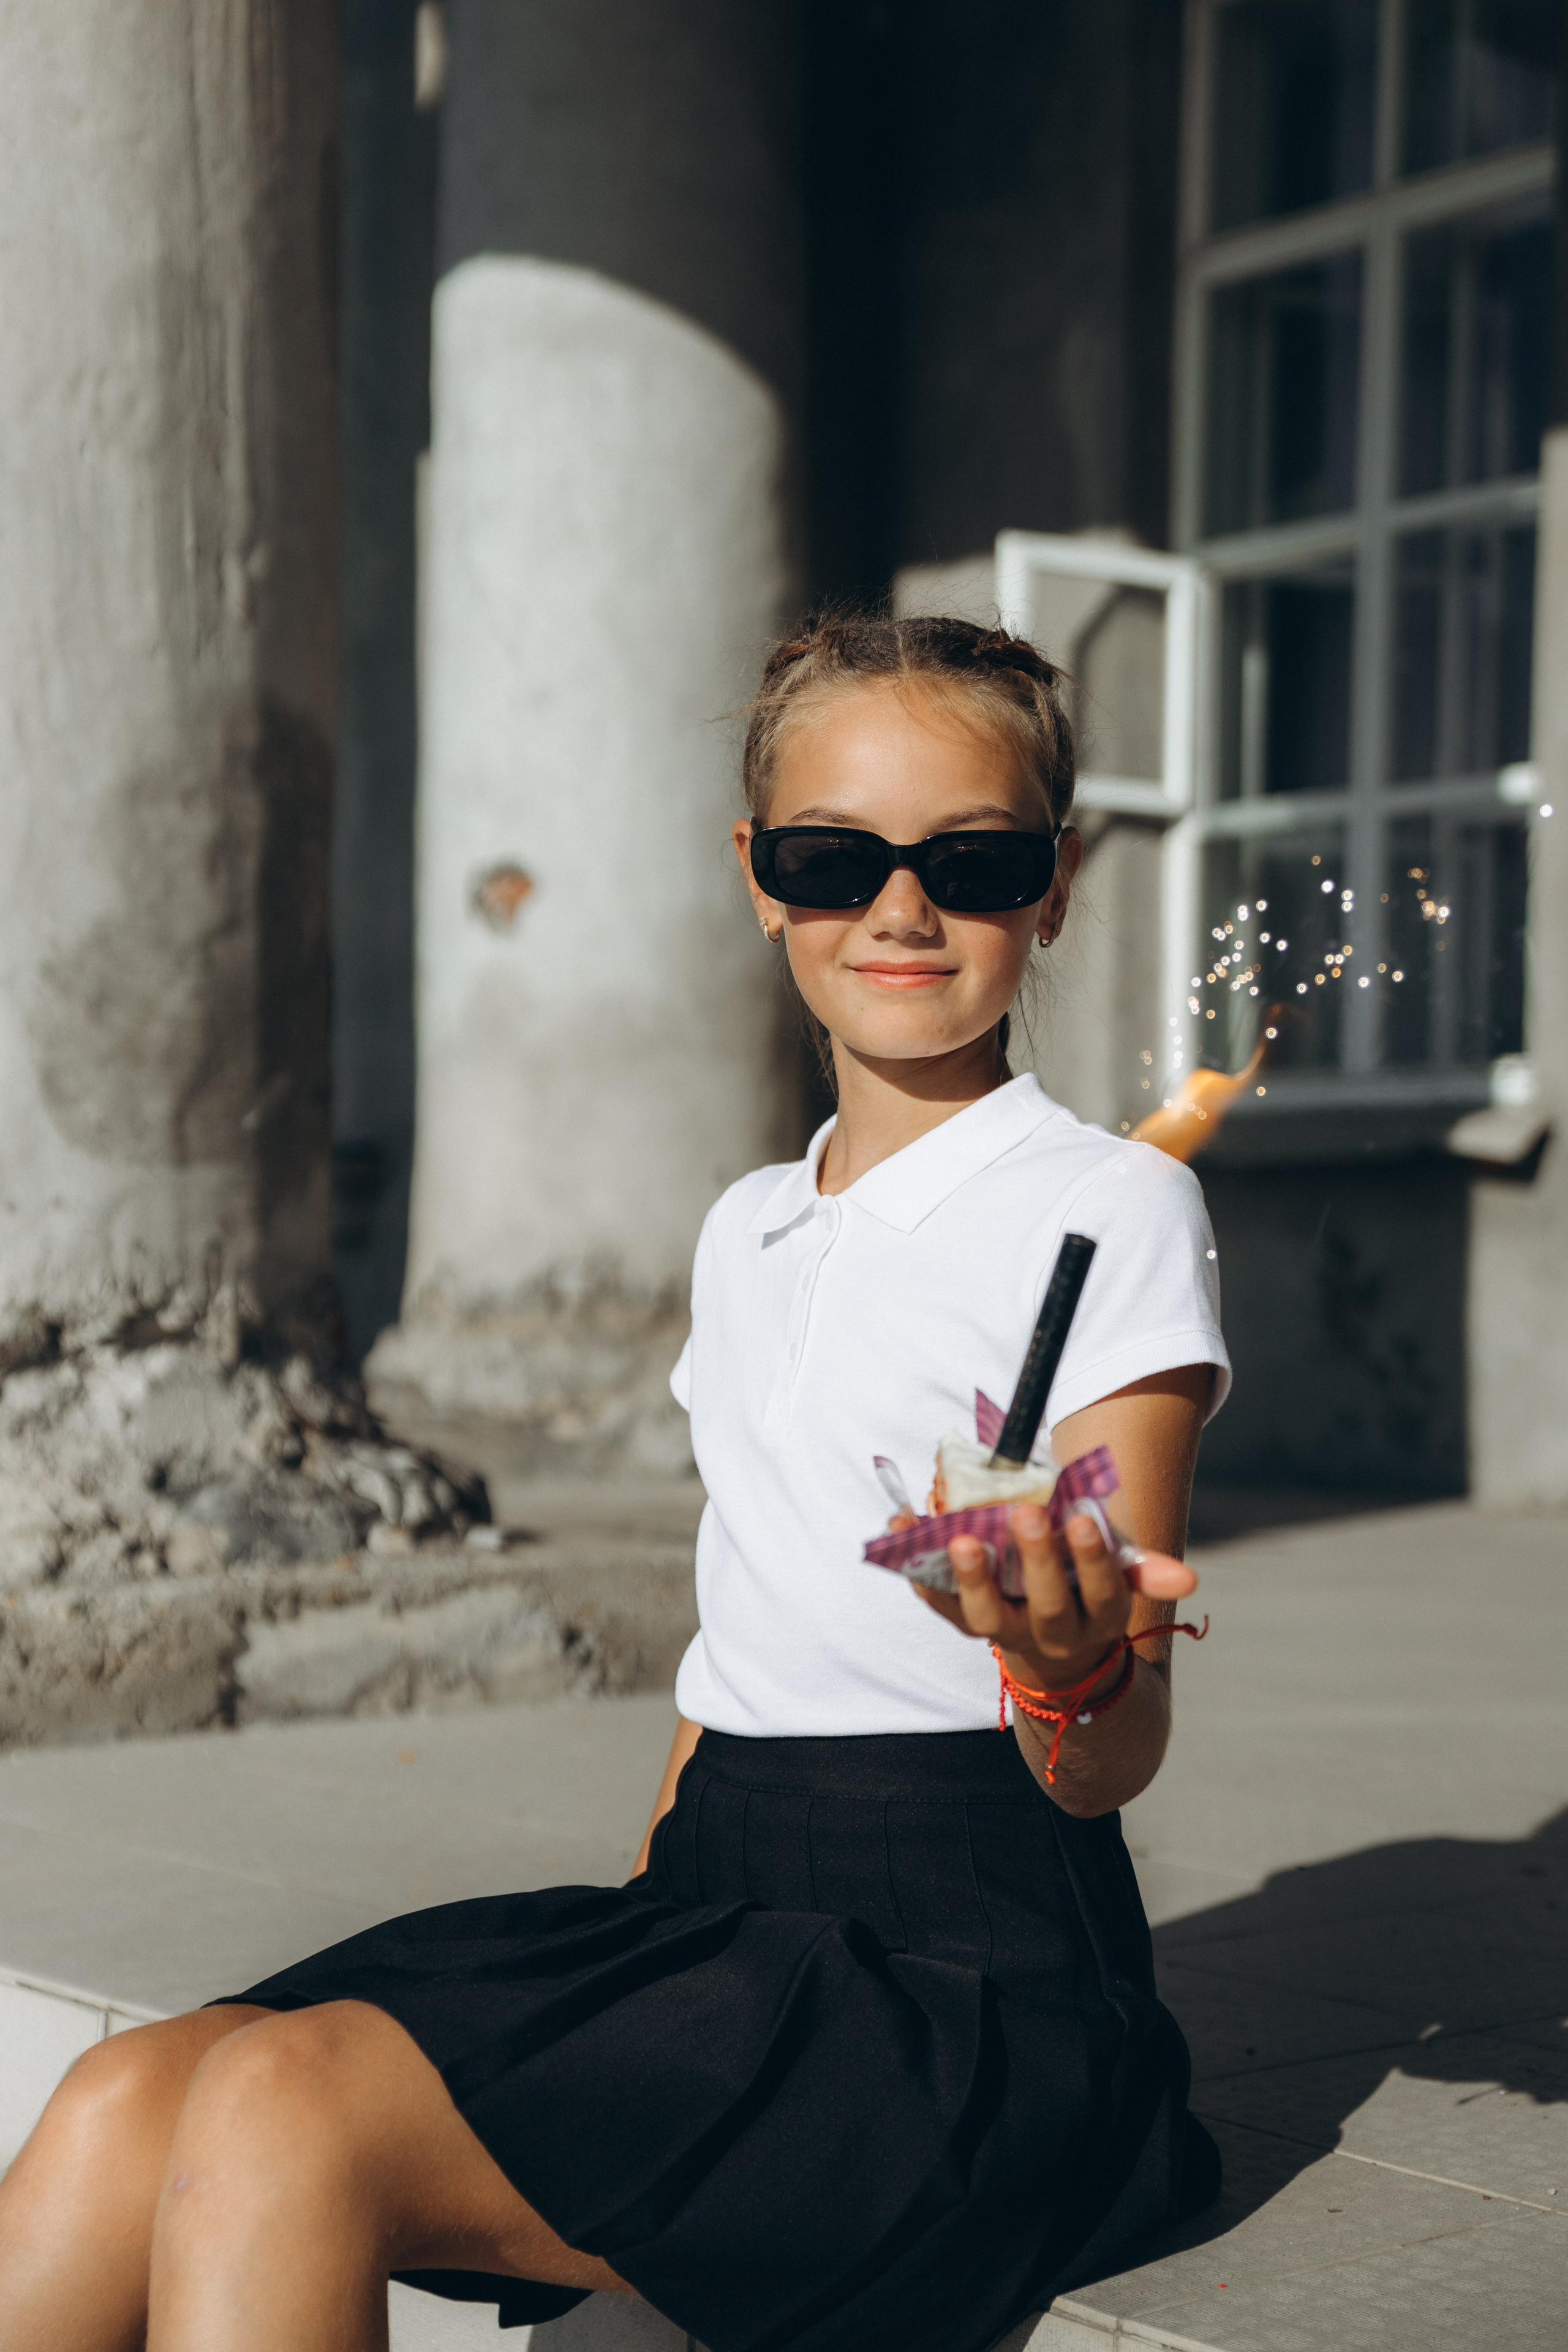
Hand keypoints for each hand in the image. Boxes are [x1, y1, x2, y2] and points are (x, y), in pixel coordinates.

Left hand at [914, 1505, 1197, 1696]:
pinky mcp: (966, 1623)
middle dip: (1037, 1562)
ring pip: (985, 1618)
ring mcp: (1005, 1633)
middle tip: (1025, 1515)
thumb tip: (1190, 1580)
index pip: (1102, 1592)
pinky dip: (917, 1569)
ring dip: (971, 1580)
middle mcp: (1053, 1634)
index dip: (1093, 1559)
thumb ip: (1143, 1570)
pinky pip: (938, 1602)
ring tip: (959, 1540)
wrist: (1053, 1653)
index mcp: (1099, 1616)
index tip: (1084, 1519)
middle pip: (1046, 1605)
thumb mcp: (1118, 1579)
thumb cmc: (1087, 1590)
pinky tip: (902, 1525)